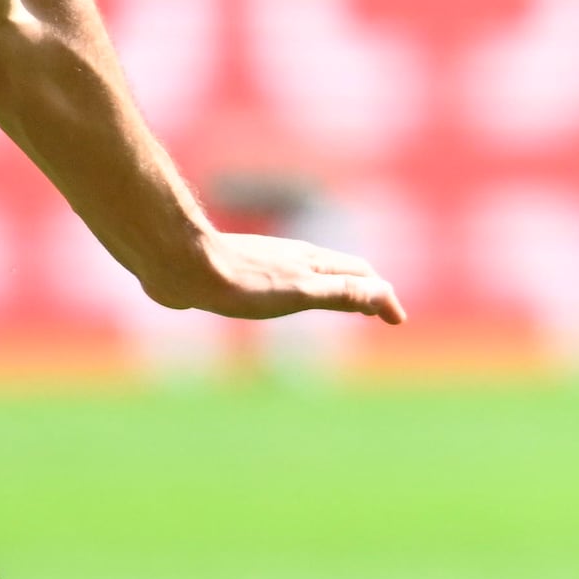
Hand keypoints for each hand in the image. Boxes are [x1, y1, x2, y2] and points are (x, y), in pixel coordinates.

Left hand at [158, 230, 407, 326]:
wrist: (181, 264)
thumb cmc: (238, 283)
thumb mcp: (297, 293)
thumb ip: (340, 293)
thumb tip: (384, 293)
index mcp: (312, 263)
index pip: (361, 276)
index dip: (383, 297)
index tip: (397, 320)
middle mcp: (295, 258)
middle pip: (341, 270)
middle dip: (366, 288)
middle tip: (379, 310)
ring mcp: (269, 263)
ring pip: (314, 272)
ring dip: (336, 287)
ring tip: (343, 304)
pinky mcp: (241, 272)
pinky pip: (286, 280)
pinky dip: (305, 290)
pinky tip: (285, 299)